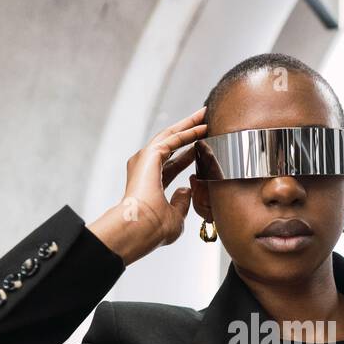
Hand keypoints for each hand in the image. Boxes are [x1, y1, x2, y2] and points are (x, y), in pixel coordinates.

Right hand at [87, 106, 206, 265]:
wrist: (140, 228)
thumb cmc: (153, 229)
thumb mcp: (174, 216)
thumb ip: (180, 202)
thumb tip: (186, 189)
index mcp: (150, 184)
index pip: (172, 165)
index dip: (187, 155)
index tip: (200, 147)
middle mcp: (146, 169)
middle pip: (171, 144)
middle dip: (187, 132)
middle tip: (203, 120)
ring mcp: (146, 160)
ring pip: (171, 136)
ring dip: (188, 125)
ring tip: (204, 114)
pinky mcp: (150, 154)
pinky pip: (174, 139)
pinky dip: (189, 131)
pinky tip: (202, 126)